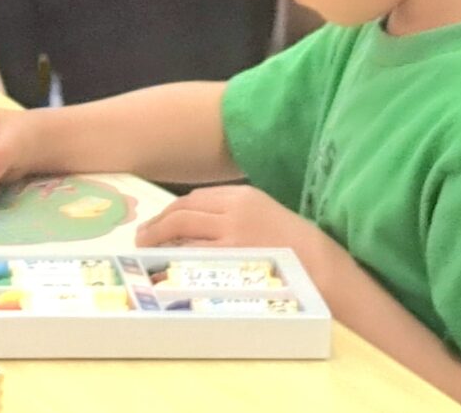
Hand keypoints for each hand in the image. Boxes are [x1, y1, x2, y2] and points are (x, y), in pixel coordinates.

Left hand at [138, 185, 347, 283]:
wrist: (318, 264)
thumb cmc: (290, 242)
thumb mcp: (261, 213)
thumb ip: (231, 211)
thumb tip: (194, 221)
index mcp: (242, 195)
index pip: (195, 198)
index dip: (171, 211)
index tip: (158, 222)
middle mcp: (233, 210)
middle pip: (182, 211)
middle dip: (157, 224)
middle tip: (142, 237)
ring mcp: (232, 235)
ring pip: (183, 231)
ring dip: (160, 241)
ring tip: (147, 251)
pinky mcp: (232, 258)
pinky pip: (194, 255)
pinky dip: (175, 258)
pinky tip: (166, 264)